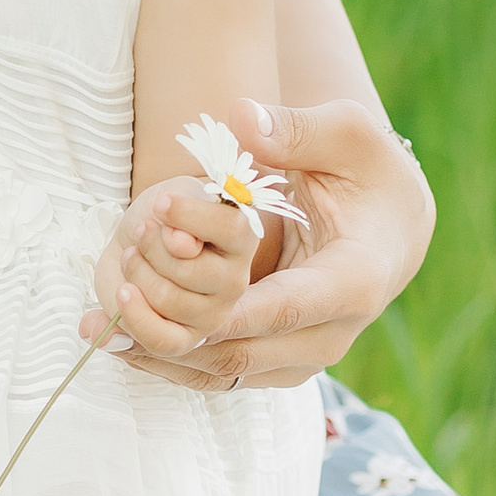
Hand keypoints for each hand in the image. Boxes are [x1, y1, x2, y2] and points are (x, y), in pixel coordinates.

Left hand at [81, 95, 435, 392]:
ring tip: (99, 320)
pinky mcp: (280, 363)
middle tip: (115, 286)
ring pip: (224, 374)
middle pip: (242, 352)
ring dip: (160, 350)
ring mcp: (305, 356)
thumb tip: (240, 120)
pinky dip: (167, 362)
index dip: (216, 304)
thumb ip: (295, 130)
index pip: (280, 309)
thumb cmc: (370, 173)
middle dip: (171, 326)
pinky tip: (116, 339)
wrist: (395, 226)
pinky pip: (219, 375)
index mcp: (353, 280)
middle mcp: (332, 333)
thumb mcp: (347, 135)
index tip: (158, 284)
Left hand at [89, 179, 261, 373]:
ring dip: (136, 272)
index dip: (190, 216)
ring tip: (131, 257)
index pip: (231, 229)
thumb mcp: (173, 196)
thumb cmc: (158, 218)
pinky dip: (135, 318)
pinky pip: (164, 341)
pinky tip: (123, 292)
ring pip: (169, 300)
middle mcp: (236, 280)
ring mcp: (214, 314)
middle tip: (140, 232)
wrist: (132, 242)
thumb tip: (184, 245)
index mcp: (241, 237)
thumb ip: (185, 210)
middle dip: (151, 245)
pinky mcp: (186, 338)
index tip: (161, 205)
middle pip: (191, 269)